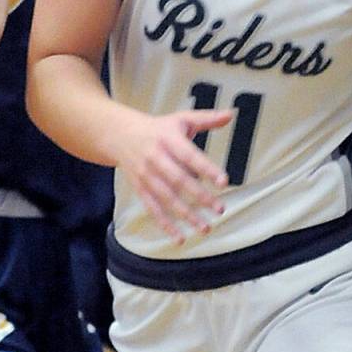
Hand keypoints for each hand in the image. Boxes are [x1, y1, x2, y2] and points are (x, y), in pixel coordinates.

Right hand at [116, 108, 233, 244]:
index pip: (190, 155)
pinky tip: (179, 237)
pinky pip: (153, 209)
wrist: (121, 135)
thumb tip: (230, 114)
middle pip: (179, 180)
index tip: (223, 181)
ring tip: (205, 227)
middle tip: (219, 209)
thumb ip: (207, 118)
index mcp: (168, 139)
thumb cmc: (158, 129)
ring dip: (186, 215)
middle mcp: (156, 158)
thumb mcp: (181, 119)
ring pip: (167, 198)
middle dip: (200, 197)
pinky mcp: (140, 188)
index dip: (206, 169)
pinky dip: (165, 225)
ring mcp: (146, 175)